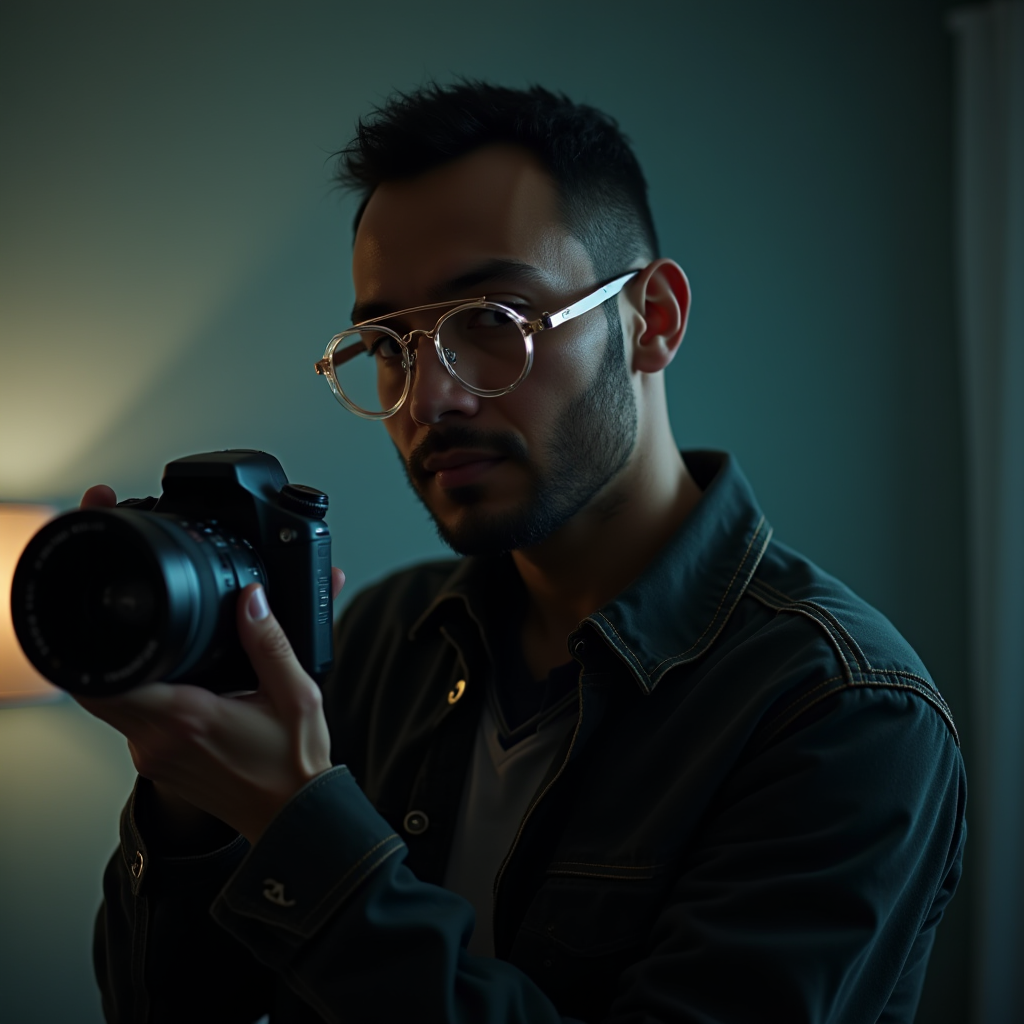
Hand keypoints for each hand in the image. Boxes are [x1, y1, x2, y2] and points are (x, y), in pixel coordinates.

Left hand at [76, 485, 344, 843]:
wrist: (293, 819)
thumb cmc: (295, 766)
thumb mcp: (297, 694)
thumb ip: (271, 642)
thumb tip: (253, 598)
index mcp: (187, 717)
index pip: (113, 675)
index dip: (103, 639)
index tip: (116, 611)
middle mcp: (157, 740)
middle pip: (100, 684)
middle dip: (112, 645)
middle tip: (138, 618)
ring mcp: (152, 756)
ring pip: (114, 701)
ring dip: (128, 671)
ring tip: (164, 646)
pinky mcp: (156, 764)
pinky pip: (131, 719)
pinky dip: (142, 694)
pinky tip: (177, 681)